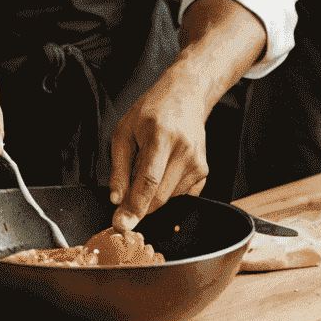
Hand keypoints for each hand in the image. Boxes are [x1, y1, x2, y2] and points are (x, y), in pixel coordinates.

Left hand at [107, 73, 209, 231]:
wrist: (185, 95)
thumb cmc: (151, 111)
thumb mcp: (124, 131)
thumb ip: (118, 168)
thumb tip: (116, 200)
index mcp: (161, 137)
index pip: (148, 182)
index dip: (134, 207)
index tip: (122, 224)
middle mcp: (184, 151)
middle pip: (160, 197)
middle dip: (139, 204)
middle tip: (127, 189)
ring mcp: (198, 162)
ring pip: (170, 199)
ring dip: (153, 194)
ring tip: (150, 164)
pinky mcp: (204, 171)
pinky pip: (181, 196)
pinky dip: (167, 191)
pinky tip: (164, 169)